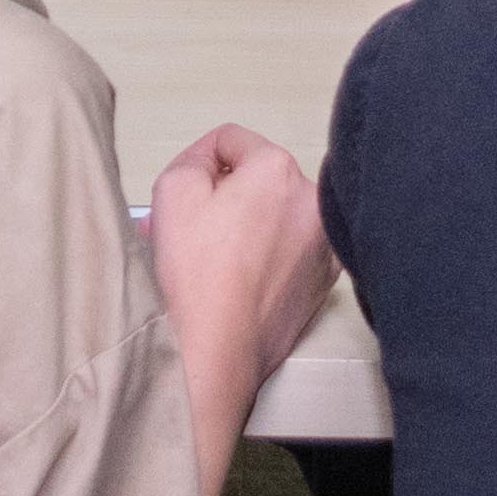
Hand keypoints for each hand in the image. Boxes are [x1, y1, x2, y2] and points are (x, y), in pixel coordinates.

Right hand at [149, 123, 339, 495]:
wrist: (215, 354)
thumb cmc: (193, 272)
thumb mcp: (172, 190)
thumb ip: (195, 159)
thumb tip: (212, 164)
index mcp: (279, 170)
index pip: (232, 141)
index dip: (199, 163)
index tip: (185, 199)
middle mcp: (313, 201)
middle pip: (258, 179)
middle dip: (225, 196)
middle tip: (192, 229)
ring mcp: (324, 246)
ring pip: (276, 216)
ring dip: (247, 226)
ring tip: (211, 259)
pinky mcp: (323, 284)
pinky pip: (289, 251)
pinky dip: (267, 257)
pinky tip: (238, 282)